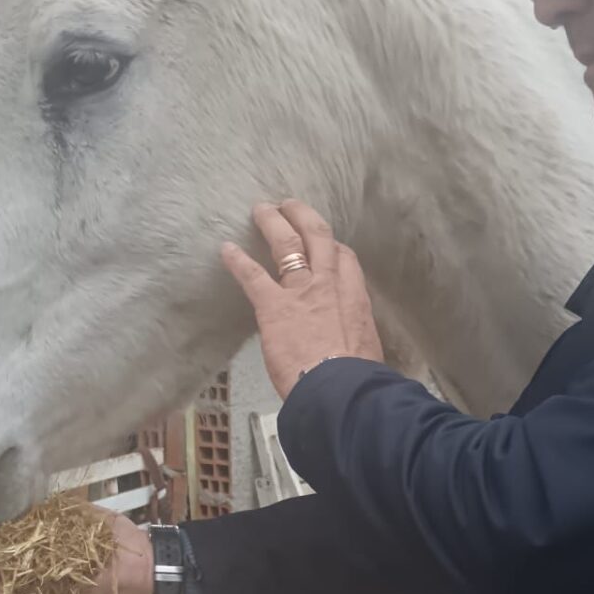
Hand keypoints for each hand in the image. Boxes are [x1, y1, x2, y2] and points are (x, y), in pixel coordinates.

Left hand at [221, 200, 382, 398]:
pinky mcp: (273, 306)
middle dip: (303, 217)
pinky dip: (238, 261)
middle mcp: (330, 284)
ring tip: (262, 209)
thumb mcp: (366, 351)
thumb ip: (355, 339)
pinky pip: (253, 275)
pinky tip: (226, 249)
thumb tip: (352, 350)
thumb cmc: (357, 379)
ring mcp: (301, 291)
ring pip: (287, 242)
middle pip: (318, 236)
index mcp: (355, 298)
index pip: (345, 258)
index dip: (333, 246)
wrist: (340, 388)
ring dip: (273, 222)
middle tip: (290, 205)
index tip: (325, 242)